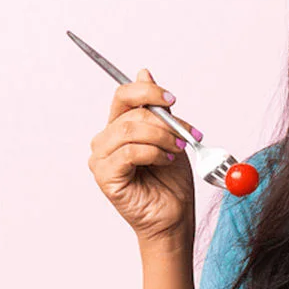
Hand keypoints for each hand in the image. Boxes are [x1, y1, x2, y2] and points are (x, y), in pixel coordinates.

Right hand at [88, 69, 197, 244]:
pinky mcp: (105, 177)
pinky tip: (165, 161)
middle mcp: (105, 140)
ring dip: (161, 137)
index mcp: (119, 126)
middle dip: (164, 120)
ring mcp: (101, 159)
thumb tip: (144, 72)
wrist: (175, 216)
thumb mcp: (170, 135)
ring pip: (129, 130)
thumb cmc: (172, 180)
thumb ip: (157, 108)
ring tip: (177, 149)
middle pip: (130, 112)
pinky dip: (153, 153)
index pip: (123, 95)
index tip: (173, 99)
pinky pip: (128, 152)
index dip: (148, 91)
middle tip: (187, 134)